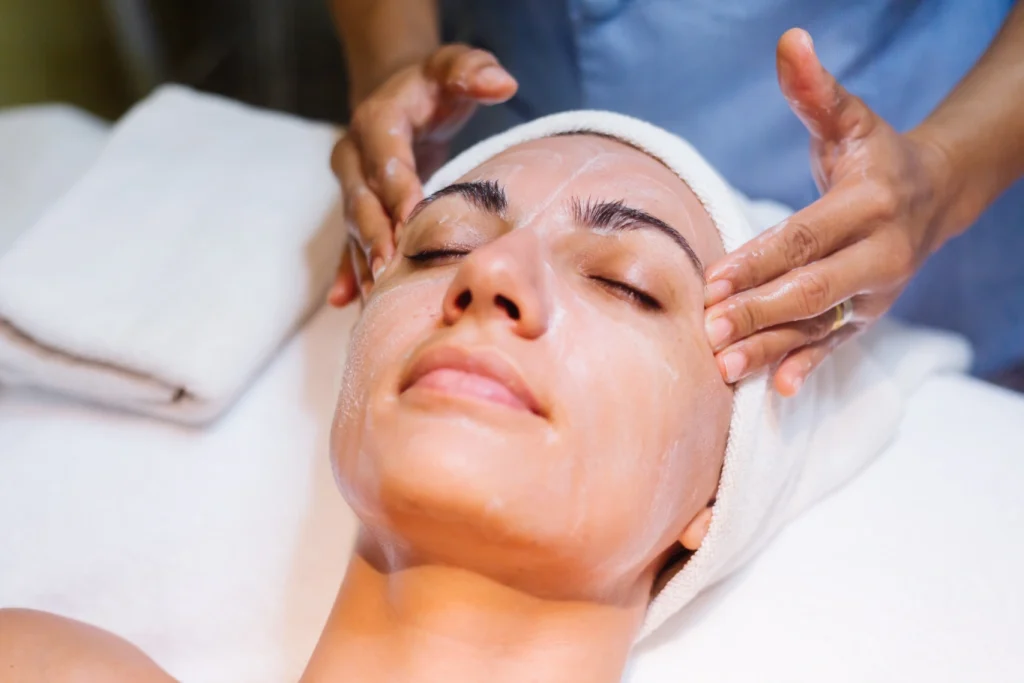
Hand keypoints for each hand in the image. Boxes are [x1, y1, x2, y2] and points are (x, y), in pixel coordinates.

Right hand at [328, 45, 517, 305]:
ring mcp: (351, 185)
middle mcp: (354, 155)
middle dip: (376, 235)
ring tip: (377, 298)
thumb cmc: (433, 84)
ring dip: (364, 262)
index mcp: (377, 120)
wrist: (398, 95)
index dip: (397, 187)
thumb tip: (503, 83)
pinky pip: (348, 243)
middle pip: (362, 200)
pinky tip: (345, 302)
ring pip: (354, 228)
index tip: (411, 217)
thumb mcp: (454, 66)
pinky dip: (347, 272)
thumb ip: (473, 70)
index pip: (387, 157)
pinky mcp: (358, 208)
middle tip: (390, 269)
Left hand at [703, 28, 952, 394]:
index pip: (805, 237)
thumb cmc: (876, 156)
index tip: (714, 278)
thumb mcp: (849, 120)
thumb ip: (814, 90)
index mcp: (869, 205)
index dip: (759, 259)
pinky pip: (834, 345)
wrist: (933, 196)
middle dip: (759, 310)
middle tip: (710, 328)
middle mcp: (878, 255)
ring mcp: (872, 292)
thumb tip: (789, 41)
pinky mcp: (864, 315)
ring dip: (771, 348)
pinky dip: (807, 366)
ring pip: (817, 325)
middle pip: (810, 288)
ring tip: (726, 367)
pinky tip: (777, 388)